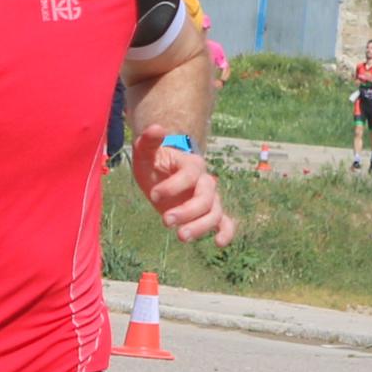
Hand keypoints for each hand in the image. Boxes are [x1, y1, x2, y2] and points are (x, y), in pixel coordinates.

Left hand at [133, 131, 235, 245]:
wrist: (161, 175)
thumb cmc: (153, 163)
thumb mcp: (145, 153)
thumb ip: (149, 141)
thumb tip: (157, 127)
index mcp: (191, 165)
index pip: (191, 175)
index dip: (174, 185)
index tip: (154, 195)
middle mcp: (205, 182)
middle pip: (206, 198)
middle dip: (187, 211)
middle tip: (165, 221)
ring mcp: (208, 198)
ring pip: (215, 213)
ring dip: (200, 226)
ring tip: (180, 237)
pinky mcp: (207, 213)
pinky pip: (224, 222)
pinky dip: (226, 232)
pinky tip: (218, 243)